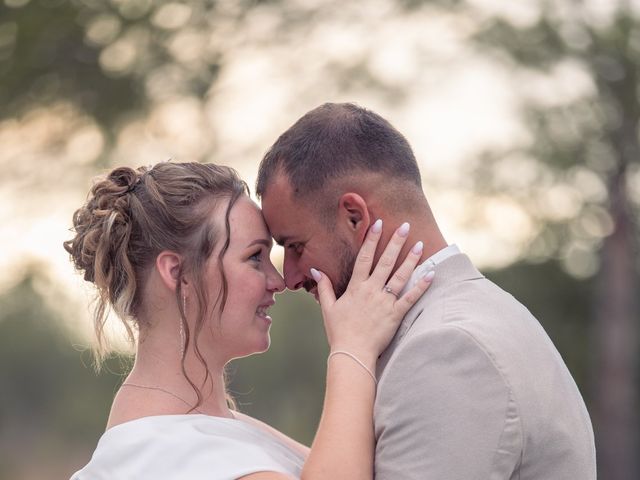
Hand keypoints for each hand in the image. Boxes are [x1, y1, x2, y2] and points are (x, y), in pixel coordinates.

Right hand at [311, 220, 433, 367]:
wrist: (352, 353)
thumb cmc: (339, 331)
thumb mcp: (328, 307)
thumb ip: (325, 287)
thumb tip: (316, 270)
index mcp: (356, 287)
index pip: (364, 257)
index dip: (371, 239)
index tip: (378, 224)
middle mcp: (371, 291)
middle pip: (385, 261)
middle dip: (396, 242)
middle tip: (405, 225)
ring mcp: (385, 302)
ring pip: (400, 276)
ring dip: (411, 259)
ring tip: (420, 244)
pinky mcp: (396, 315)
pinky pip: (411, 298)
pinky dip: (421, 286)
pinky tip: (431, 274)